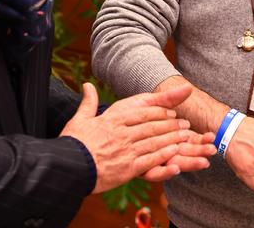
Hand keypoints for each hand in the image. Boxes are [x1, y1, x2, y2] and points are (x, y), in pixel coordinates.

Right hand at [60, 83, 206, 192]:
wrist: (67, 168)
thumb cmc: (73, 144)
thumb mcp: (79, 119)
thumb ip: (88, 102)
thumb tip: (87, 84)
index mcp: (113, 120)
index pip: (143, 112)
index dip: (160, 111)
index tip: (171, 111)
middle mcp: (122, 133)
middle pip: (153, 125)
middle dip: (171, 124)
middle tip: (185, 124)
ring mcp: (126, 150)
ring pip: (155, 141)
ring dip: (173, 138)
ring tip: (186, 137)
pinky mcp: (128, 169)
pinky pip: (151, 160)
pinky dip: (165, 156)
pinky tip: (175, 154)